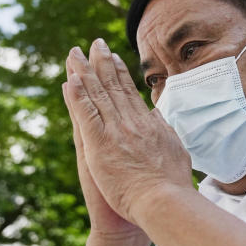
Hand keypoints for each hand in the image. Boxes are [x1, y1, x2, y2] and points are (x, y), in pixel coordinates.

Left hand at [63, 39, 192, 225]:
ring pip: (97, 94)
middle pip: (113, 86)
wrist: (163, 202)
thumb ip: (165, 131)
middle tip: (94, 43)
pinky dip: (77, 96)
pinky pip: (85, 114)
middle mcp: (131, 122)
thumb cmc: (172, 185)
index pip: (130, 93)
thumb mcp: (176, 151)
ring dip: (85, 71)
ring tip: (75, 53)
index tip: (114, 57)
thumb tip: (158, 115)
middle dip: (102, 62)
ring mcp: (115, 131)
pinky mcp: (100, 144)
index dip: (120, 73)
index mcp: (148, 125)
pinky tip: (69, 80)